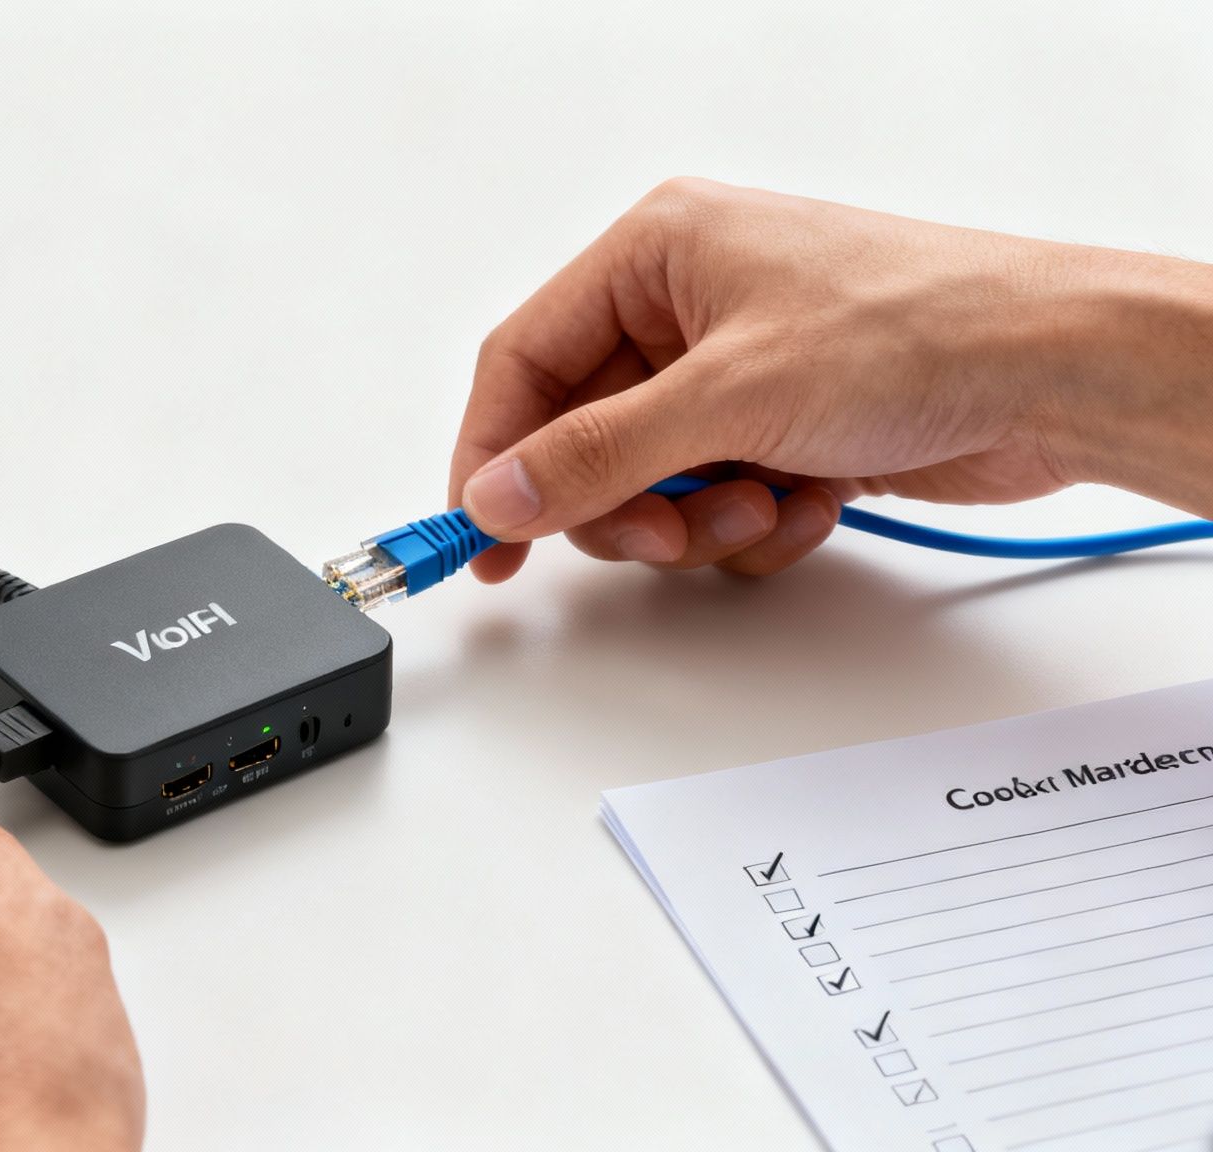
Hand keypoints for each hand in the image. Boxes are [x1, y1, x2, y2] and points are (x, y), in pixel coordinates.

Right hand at [449, 178, 1212, 578]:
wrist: (1058, 372)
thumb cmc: (916, 328)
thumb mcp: (727, 396)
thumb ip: (593, 455)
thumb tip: (497, 494)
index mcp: (654, 253)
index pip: (523, 362)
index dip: (491, 456)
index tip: (480, 540)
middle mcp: (685, 307)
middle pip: (583, 436)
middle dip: (622, 502)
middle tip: (659, 535)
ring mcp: (736, 372)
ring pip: (649, 482)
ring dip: (696, 519)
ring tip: (763, 504)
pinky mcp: (782, 428)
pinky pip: (714, 500)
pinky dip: (753, 521)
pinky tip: (814, 501)